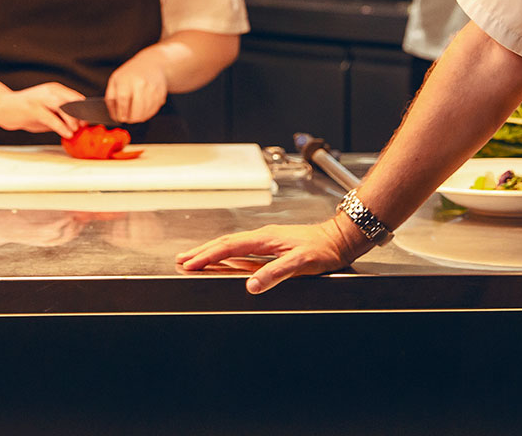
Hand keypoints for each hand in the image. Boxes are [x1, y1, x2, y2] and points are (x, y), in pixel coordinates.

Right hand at [0, 81, 84, 136]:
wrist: (1, 106)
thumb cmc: (24, 110)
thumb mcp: (45, 111)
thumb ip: (59, 116)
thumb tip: (77, 125)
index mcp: (54, 89)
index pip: (75, 97)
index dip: (85, 109)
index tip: (90, 119)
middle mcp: (49, 91)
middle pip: (73, 101)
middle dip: (81, 114)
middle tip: (85, 125)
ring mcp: (41, 99)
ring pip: (64, 107)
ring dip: (72, 120)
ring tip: (76, 130)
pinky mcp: (34, 108)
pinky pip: (52, 118)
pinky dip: (62, 127)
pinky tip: (66, 133)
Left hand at [104, 56, 167, 123]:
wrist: (152, 64)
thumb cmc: (131, 74)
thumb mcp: (115, 81)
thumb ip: (111, 98)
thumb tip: (114, 115)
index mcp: (126, 80)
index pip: (123, 99)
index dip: (121, 112)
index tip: (121, 118)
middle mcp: (140, 83)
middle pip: (137, 109)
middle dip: (131, 118)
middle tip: (128, 119)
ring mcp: (152, 89)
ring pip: (146, 112)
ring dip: (139, 118)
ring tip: (135, 114)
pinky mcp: (160, 94)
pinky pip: (154, 110)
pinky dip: (147, 114)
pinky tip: (143, 110)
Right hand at [174, 216, 370, 293]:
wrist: (339, 239)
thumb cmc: (323, 249)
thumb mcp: (300, 263)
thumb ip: (275, 274)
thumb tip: (251, 285)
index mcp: (265, 238)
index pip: (228, 247)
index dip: (207, 256)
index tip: (190, 263)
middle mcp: (263, 236)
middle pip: (225, 243)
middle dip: (202, 251)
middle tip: (182, 259)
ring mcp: (267, 240)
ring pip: (232, 245)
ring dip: (212, 251)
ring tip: (195, 258)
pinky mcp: (272, 246)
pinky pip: (242, 249)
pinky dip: (226, 254)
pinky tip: (224, 260)